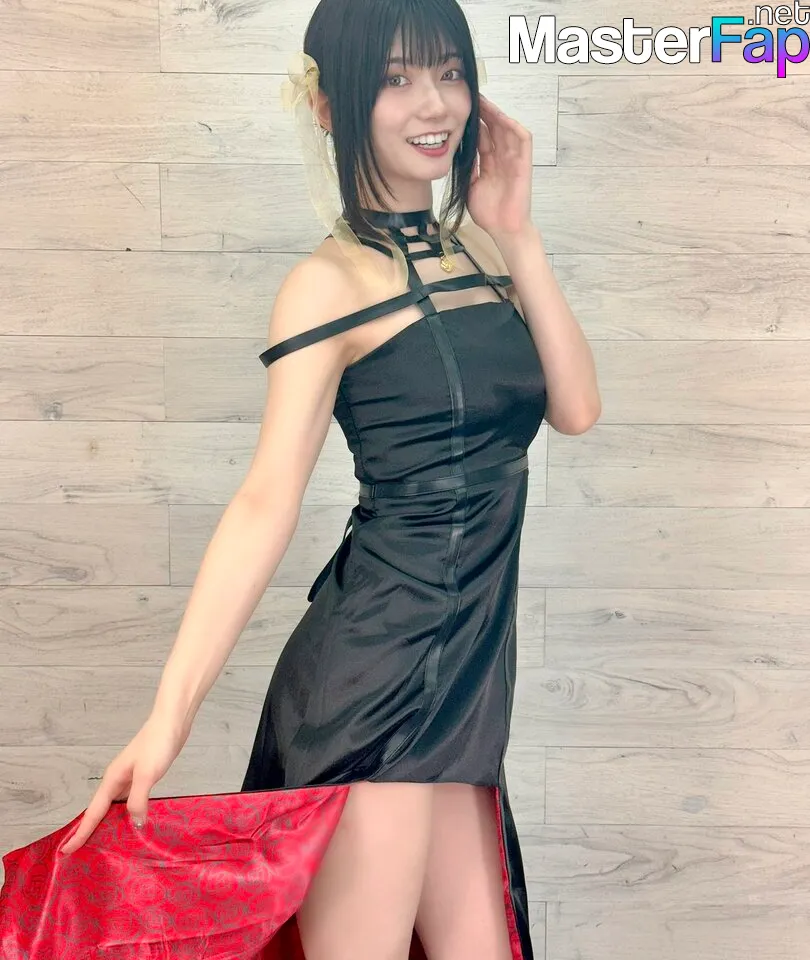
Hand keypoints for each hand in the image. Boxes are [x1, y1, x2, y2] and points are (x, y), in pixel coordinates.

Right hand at [59, 712, 190, 854]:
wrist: (172, 722)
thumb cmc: (157, 744)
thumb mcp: (147, 774)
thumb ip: (138, 800)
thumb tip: (134, 824)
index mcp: (112, 780)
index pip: (93, 812)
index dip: (81, 832)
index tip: (66, 851)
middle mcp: (117, 780)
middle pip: (100, 811)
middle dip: (91, 831)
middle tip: (83, 855)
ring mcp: (130, 777)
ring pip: (115, 806)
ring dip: (109, 823)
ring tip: (106, 844)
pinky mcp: (143, 776)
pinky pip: (129, 800)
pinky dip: (127, 813)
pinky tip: (134, 821)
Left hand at [467, 93, 533, 239]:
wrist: (504, 229)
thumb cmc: (489, 213)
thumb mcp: (470, 186)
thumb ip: (467, 169)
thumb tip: (456, 152)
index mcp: (489, 162)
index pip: (482, 136)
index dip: (473, 122)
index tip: (459, 109)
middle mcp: (502, 157)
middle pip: (494, 128)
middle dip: (483, 112)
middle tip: (469, 97)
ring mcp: (513, 159)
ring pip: (507, 129)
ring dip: (497, 115)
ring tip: (483, 102)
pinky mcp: (523, 164)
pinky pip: (522, 140)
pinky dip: (513, 128)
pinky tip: (503, 118)